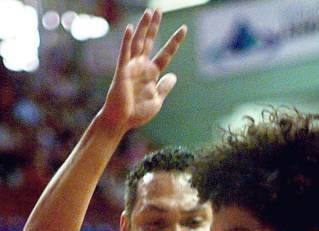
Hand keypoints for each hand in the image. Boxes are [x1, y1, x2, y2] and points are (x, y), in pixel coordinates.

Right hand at [101, 9, 186, 131]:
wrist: (122, 121)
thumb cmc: (137, 113)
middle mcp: (142, 66)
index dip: (174, 41)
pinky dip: (127, 41)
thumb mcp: (156, 100)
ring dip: (143, 27)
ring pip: (138, 42)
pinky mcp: (122, 71)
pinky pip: (125, 53)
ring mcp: (131, 67)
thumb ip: (164, 87)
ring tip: (149, 12)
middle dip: (155, 26)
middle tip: (159, 9)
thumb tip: (173, 76)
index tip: (184, 28)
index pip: (166, 53)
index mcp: (152, 73)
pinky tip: (130, 29)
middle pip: (150, 41)